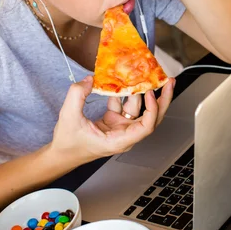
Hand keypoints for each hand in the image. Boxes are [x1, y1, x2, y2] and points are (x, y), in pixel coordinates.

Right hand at [50, 76, 174, 164]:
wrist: (62, 153)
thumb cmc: (68, 144)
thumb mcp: (69, 117)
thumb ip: (77, 95)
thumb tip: (89, 79)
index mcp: (119, 140)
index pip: (146, 127)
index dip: (152, 109)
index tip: (149, 93)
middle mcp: (125, 134)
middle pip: (151, 118)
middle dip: (162, 100)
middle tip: (168, 82)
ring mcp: (121, 127)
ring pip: (140, 109)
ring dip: (145, 92)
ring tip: (151, 75)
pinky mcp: (115, 121)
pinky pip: (125, 105)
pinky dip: (125, 92)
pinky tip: (126, 79)